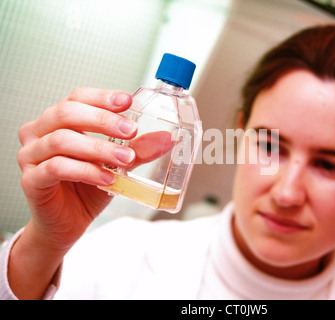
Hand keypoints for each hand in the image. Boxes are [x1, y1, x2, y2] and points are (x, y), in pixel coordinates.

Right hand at [11, 87, 173, 298]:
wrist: (68, 222)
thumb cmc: (88, 188)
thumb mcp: (117, 165)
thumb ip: (138, 150)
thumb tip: (166, 139)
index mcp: (59, 121)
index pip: (77, 98)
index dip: (102, 97)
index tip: (127, 101)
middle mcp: (40, 132)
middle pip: (67, 113)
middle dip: (102, 120)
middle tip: (130, 130)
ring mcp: (31, 155)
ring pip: (62, 140)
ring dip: (98, 148)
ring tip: (125, 159)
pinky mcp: (31, 180)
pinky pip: (56, 168)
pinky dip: (86, 171)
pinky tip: (107, 178)